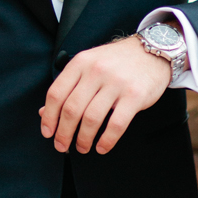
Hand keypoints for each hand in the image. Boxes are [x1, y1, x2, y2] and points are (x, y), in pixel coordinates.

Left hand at [39, 35, 172, 155]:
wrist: (151, 50)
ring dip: (83, 139)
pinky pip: (116, 124)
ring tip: (83, 147)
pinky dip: (106, 140)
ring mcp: (116, 83)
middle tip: (62, 145)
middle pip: (71, 109)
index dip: (48, 117)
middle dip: (64, 133)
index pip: (56, 94)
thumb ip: (69, 86)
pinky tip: (102, 147)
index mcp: (80, 63)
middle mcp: (96, 71)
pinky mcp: (134, 95)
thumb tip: (45, 113)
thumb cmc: (117, 61)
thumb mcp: (89, 65)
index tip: (48, 132)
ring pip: (91, 119)